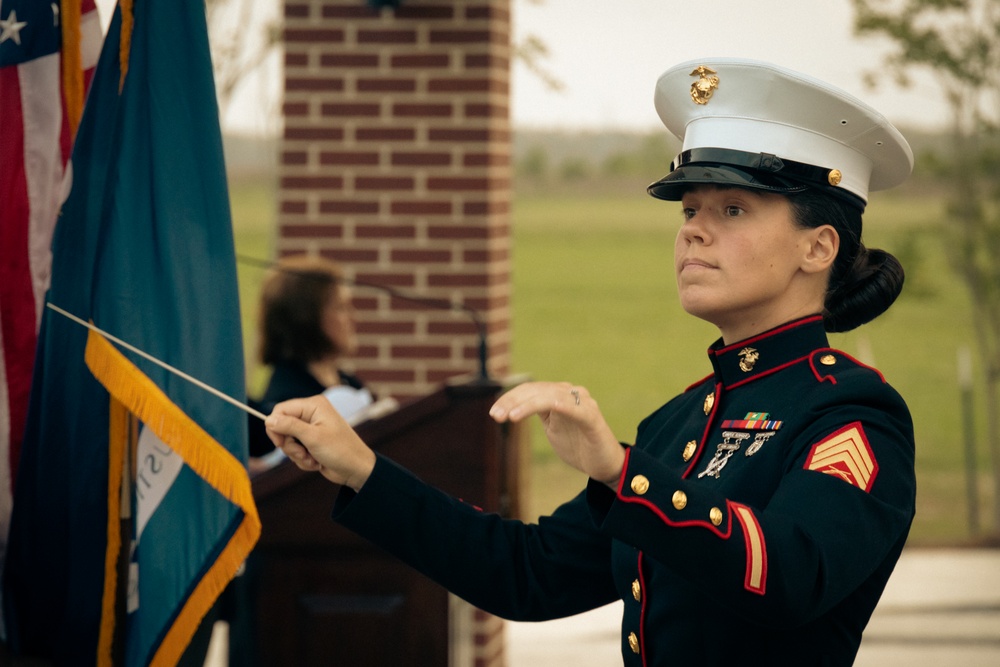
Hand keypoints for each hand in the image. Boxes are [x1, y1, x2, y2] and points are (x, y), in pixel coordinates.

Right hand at [264, 395, 375, 491]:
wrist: (356, 469)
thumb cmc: (340, 450)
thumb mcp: (313, 437)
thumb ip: (289, 427)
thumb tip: (268, 420)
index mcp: (313, 405)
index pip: (281, 410)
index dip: (275, 426)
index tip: (279, 443)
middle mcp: (311, 414)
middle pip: (282, 427)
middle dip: (289, 445)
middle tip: (302, 453)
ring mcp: (311, 429)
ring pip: (287, 441)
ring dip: (297, 454)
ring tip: (312, 458)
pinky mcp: (311, 442)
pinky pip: (295, 451)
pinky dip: (302, 459)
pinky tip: (316, 462)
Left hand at [489, 382, 624, 485]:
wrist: (606, 466)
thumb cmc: (579, 446)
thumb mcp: (553, 428)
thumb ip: (539, 414)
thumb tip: (512, 410)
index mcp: (559, 396)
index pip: (530, 389)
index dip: (510, 398)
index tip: (494, 413)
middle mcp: (571, 394)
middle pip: (536, 390)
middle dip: (513, 401)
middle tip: (495, 415)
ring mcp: (583, 403)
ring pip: (549, 395)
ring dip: (526, 404)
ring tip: (510, 417)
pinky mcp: (591, 417)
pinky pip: (572, 407)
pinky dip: (554, 405)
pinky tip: (539, 410)